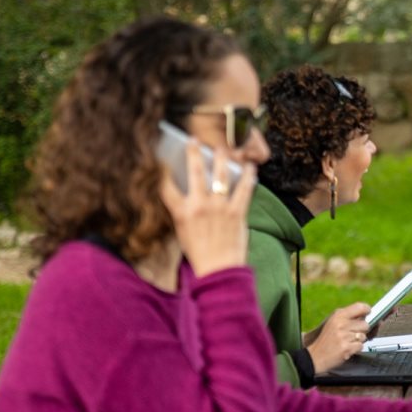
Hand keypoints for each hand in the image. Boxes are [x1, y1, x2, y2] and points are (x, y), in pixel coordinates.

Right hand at [159, 139, 255, 277]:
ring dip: (221, 159)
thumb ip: (184, 210)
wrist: (219, 271)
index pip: (166, 186)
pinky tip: (250, 168)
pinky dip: (248, 177)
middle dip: (194, 153)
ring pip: (220, 176)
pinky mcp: (238, 213)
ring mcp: (220, 208)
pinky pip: (244, 189)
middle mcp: (199, 206)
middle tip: (194, 140)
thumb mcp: (182, 231)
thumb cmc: (199, 253)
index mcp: (181, 212)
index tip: (161, 157)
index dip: (162, 170)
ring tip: (222, 149)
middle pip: (195, 172)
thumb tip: (188, 191)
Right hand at [306, 303, 371, 372]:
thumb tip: (365, 314)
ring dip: (358, 340)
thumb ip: (348, 317)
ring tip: (348, 341)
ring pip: (363, 336)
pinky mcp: (346, 348)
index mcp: (338, 315)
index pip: (360, 307)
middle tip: (353, 334)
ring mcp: (344, 336)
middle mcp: (341, 324)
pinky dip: (356, 349)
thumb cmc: (327, 338)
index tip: (368, 313)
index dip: (367, 310)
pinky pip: (360, 346)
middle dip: (362, 330)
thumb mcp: (334, 322)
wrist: (316, 355)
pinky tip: (347, 348)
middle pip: (365, 324)